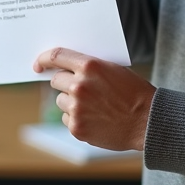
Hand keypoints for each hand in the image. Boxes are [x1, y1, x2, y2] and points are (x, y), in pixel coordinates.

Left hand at [33, 48, 155, 151]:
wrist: (147, 121)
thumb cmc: (133, 92)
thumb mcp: (113, 69)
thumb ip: (89, 67)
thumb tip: (65, 67)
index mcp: (90, 66)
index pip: (57, 56)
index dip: (43, 58)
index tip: (37, 64)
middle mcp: (80, 86)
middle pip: (56, 80)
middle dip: (64, 82)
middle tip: (78, 88)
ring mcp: (77, 108)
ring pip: (60, 100)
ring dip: (71, 101)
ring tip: (93, 106)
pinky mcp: (77, 127)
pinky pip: (66, 118)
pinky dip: (76, 118)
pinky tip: (94, 118)